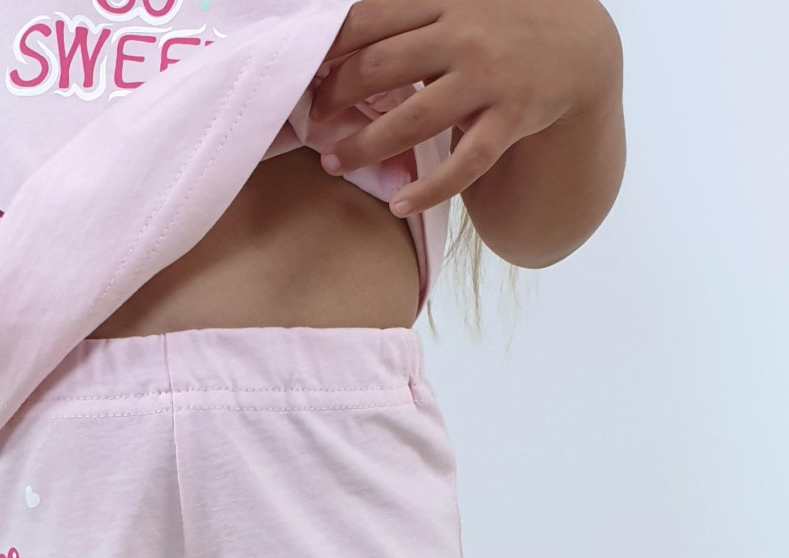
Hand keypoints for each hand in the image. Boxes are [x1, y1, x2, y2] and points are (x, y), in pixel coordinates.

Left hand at [310, 0, 621, 216]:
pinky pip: (465, 163)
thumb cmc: (506, 23)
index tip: (305, 74)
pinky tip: (398, 206)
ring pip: (412, 120)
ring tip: (332, 165)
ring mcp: (489, 79)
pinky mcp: (512, 119)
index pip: (369, 20)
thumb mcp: (462, 0)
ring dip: (364, 147)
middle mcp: (463, 35)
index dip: (330, 49)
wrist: (583, 45)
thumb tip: (345, 30)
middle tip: (312, 122)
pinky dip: (429, 189)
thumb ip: (414, 12)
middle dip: (335, 98)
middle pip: (379, 69)